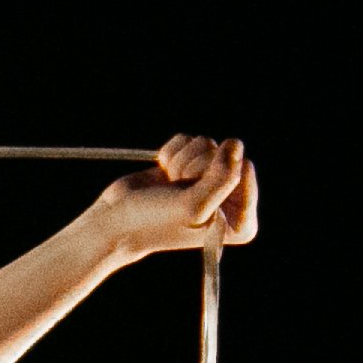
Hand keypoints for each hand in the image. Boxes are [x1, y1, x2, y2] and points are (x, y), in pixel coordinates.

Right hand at [91, 134, 259, 260]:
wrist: (117, 220)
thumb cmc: (155, 221)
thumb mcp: (194, 205)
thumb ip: (224, 176)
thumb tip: (235, 143)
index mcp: (240, 221)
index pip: (245, 168)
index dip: (216, 175)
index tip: (196, 198)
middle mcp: (230, 200)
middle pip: (227, 154)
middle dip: (196, 168)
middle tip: (178, 191)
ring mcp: (209, 181)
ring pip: (207, 145)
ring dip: (182, 162)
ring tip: (170, 185)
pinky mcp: (188, 165)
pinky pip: (189, 140)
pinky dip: (171, 154)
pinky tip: (163, 175)